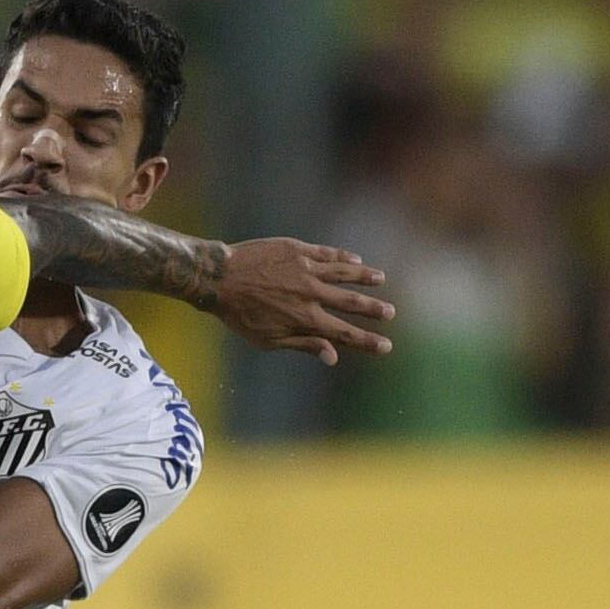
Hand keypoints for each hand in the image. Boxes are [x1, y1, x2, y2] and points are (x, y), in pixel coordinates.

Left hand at [214, 238, 394, 364]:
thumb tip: (333, 357)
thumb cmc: (239, 315)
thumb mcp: (268, 339)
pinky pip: (327, 254)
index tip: (386, 346)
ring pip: (343, 273)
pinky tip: (355, 260)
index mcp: (304, 319)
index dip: (367, 341)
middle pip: (350, 302)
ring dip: (364, 277)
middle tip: (390, 312)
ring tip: (381, 279)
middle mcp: (310, 294)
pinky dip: (344, 258)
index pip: (343, 333)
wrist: (218, 278)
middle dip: (372, 308)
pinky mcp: (298, 251)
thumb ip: (303, 345)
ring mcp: (305, 270)